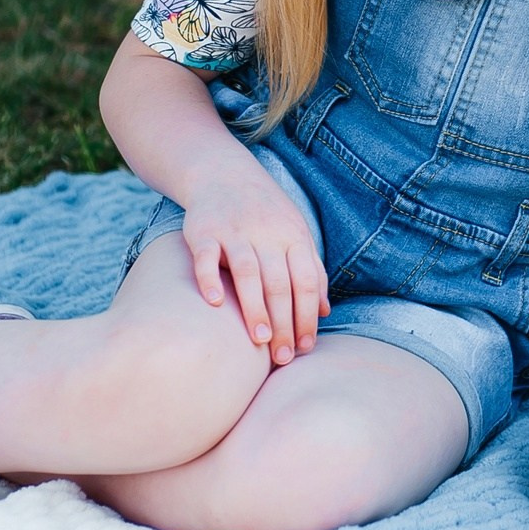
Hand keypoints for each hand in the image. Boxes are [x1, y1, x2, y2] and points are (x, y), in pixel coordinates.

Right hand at [179, 161, 328, 365]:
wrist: (223, 173)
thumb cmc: (266, 213)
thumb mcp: (295, 234)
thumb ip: (311, 271)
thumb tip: (324, 312)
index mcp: (293, 236)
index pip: (306, 281)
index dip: (307, 315)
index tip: (305, 347)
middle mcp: (266, 234)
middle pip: (279, 282)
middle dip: (284, 322)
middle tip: (283, 357)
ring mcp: (234, 231)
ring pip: (248, 272)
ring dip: (255, 307)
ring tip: (259, 340)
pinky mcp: (204, 231)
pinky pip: (206, 257)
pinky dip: (210, 279)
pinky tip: (215, 303)